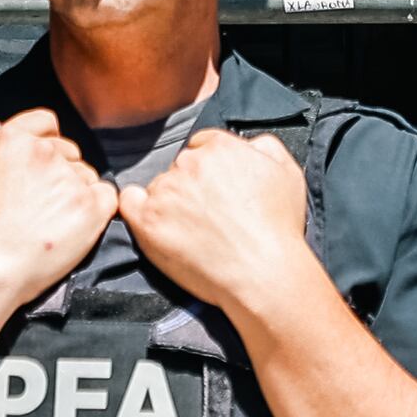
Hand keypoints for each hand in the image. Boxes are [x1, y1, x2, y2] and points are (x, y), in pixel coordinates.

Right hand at [0, 108, 119, 315]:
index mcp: (12, 139)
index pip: (46, 123)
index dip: (47, 142)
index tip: (43, 164)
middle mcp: (44, 152)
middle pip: (69, 151)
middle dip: (61, 171)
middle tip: (43, 202)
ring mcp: (69, 179)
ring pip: (87, 175)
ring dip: (76, 193)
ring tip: (52, 221)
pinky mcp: (89, 207)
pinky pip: (107, 196)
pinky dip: (98, 209)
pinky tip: (76, 224)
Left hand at [117, 126, 325, 322]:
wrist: (263, 274)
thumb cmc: (278, 228)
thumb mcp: (287, 173)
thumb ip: (264, 146)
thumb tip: (248, 143)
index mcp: (219, 147)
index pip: (202, 146)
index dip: (210, 170)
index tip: (216, 192)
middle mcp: (188, 164)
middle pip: (179, 166)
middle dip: (191, 186)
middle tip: (209, 215)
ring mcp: (165, 192)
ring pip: (159, 187)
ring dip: (170, 203)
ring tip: (193, 231)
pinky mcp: (148, 221)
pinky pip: (128, 201)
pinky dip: (136, 207)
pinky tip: (152, 221)